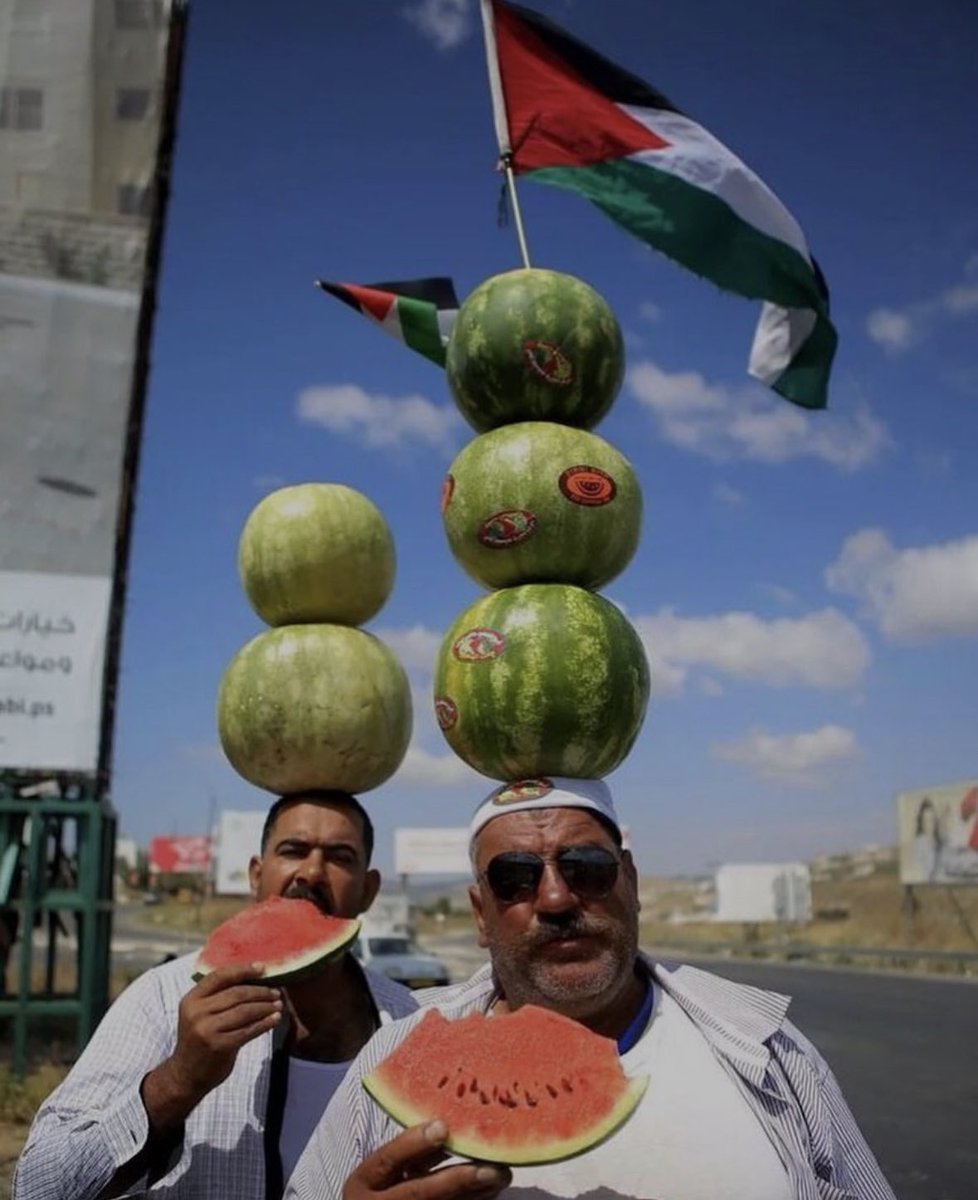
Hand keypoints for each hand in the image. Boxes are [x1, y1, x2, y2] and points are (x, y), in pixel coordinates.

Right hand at [144, 964, 281, 1127]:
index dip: (243, 970)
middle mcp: (197, 1012)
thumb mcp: (199, 1015)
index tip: (262, 968)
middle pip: (236, 993)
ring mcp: (207, 1030)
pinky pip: (248, 1030)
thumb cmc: (199, 1040)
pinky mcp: (219, 1046)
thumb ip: (219, 998)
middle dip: (260, 991)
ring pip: (245, 1011)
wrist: (185, 1076)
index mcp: (191, 1000)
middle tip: (276, 992)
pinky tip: (274, 1019)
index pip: (220, 976)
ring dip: (265, 1006)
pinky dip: (264, 1023)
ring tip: (278, 1004)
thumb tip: (253, 979)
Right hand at [344, 1121, 510, 1199]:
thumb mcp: (383, 1170)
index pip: (388, 1160)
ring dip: (474, 1194)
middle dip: (456, 1179)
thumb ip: (409, 1152)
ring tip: (500, 1176)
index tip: (443, 1127)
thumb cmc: (379, 1189)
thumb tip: (448, 1124)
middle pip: (419, 1192)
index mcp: (364, 1182)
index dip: (414, 1143)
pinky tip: (490, 1192)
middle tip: (490, 1167)